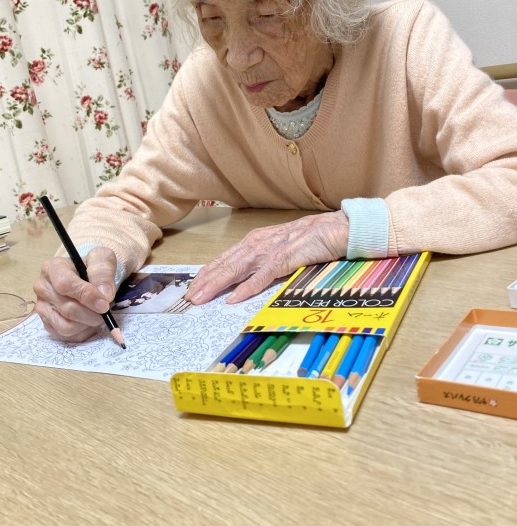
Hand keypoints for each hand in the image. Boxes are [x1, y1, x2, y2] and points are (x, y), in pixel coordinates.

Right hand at [33, 247, 116, 342]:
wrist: (88, 278)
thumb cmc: (93, 267)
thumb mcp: (102, 258)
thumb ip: (103, 271)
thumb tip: (105, 294)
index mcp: (52, 268)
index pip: (65, 284)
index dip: (86, 296)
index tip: (104, 303)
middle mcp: (42, 288)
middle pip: (67, 308)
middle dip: (91, 313)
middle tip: (106, 311)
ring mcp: (43, 308)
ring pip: (66, 326)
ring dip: (88, 324)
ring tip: (97, 314)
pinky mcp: (48, 324)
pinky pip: (66, 336)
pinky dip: (83, 332)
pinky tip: (89, 321)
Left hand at [185, 211, 348, 305]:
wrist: (336, 228)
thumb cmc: (310, 239)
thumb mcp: (279, 248)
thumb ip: (262, 260)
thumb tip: (244, 278)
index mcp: (255, 241)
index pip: (224, 259)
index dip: (207, 274)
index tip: (193, 288)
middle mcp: (257, 243)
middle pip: (225, 265)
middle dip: (205, 281)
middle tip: (189, 297)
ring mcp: (270, 250)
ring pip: (237, 269)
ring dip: (217, 284)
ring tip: (202, 297)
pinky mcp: (285, 258)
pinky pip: (262, 276)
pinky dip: (247, 288)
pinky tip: (233, 298)